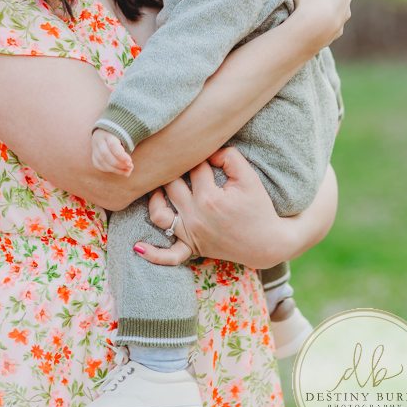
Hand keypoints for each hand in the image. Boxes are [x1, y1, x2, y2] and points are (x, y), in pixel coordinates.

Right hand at [91, 128, 133, 174]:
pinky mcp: (93, 152)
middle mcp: (99, 139)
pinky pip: (97, 164)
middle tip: (130, 168)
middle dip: (119, 165)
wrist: (106, 126)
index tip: (130, 162)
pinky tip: (116, 170)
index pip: (113, 146)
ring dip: (115, 170)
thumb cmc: (120, 131)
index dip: (122, 156)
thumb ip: (128, 143)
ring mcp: (94, 146)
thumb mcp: (124, 133)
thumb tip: (131, 161)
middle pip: (106, 155)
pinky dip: (107, 169)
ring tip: (127, 172)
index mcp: (108, 133)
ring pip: (101, 161)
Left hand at [135, 146, 335, 268]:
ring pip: (159, 214)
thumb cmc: (259, 207)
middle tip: (175, 159)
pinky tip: (137, 246)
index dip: (200, 157)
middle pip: (171, 184)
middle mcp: (195, 217)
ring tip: (158, 185)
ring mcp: (191, 234)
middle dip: (174, 170)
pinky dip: (153, 253)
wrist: (269, 242)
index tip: (206, 155)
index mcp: (209, 198)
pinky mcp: (193, 247)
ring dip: (155, 198)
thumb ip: (229, 156)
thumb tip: (208, 151)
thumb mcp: (249, 177)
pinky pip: (169, 255)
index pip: (193, 168)